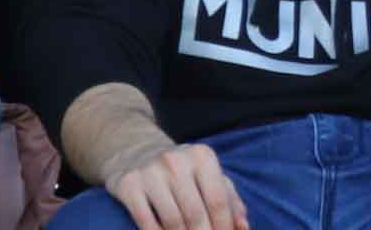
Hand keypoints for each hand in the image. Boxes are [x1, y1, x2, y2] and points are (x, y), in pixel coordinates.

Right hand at [99, 137, 247, 229]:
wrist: (134, 149)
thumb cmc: (183, 171)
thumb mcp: (210, 176)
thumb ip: (231, 201)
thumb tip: (242, 227)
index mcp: (201, 157)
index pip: (218, 203)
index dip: (224, 229)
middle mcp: (174, 161)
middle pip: (196, 216)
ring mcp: (148, 171)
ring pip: (173, 222)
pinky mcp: (127, 184)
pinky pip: (146, 222)